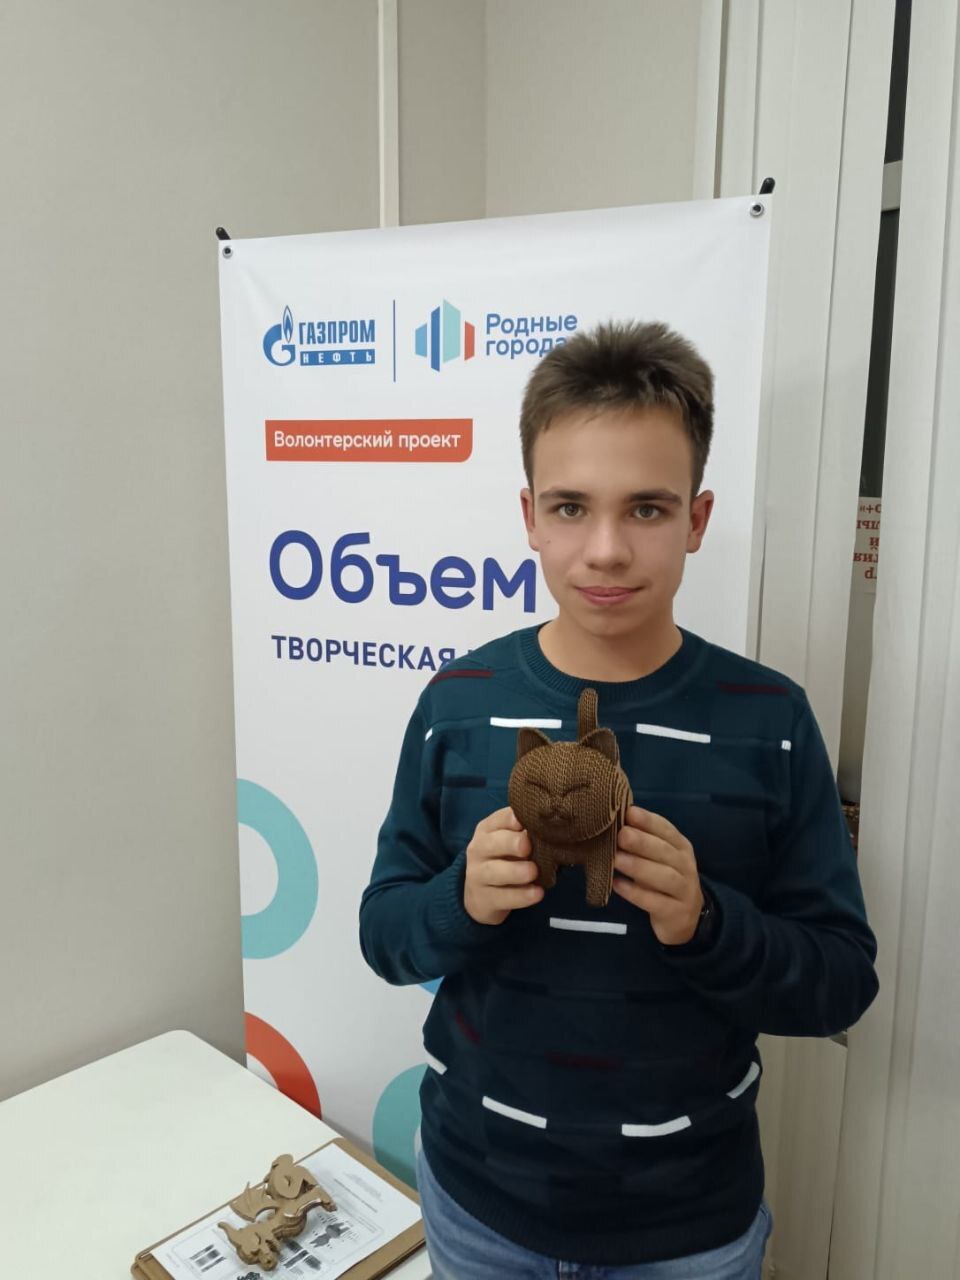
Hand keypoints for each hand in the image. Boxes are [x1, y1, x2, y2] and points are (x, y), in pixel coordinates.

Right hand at [464, 806, 543, 925]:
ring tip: (533, 872)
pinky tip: (537, 893)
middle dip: (510, 843)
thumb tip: (553, 829)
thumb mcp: (511, 843)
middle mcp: (479, 849)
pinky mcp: (483, 899)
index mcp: (488, 830)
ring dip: (515, 871)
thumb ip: (526, 834)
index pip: (499, 820)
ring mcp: (478, 875)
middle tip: (527, 847)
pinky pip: (501, 897)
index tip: (527, 822)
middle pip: (491, 843)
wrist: (481, 895)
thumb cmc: (503, 860)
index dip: (512, 819)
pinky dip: (520, 896)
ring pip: (493, 871)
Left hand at [613, 805, 703, 944]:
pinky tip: (618, 885)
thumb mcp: (658, 858)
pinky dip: (636, 893)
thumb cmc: (663, 880)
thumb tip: (616, 819)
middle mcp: (686, 866)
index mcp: (681, 847)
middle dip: (643, 842)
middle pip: (666, 852)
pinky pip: (656, 902)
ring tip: (616, 859)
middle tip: (621, 835)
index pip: (667, 830)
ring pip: (664, 876)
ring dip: (639, 866)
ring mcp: (684, 890)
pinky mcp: (676, 913)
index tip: (629, 813)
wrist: (685, 919)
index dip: (649, 821)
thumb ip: (642, 840)